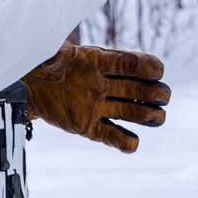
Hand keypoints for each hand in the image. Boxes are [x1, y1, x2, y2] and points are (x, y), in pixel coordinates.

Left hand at [22, 41, 168, 152]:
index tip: (157, 70)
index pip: (125, 62)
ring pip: (131, 112)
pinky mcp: (91, 127)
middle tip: (162, 95)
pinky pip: (112, 136)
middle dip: (153, 92)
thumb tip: (54, 53)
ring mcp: (100, 107)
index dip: (143, 65)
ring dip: (147, 115)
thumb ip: (53, 55)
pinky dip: (124, 142)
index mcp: (98, 62)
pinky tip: (132, 144)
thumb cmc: (46, 65)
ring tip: (158, 117)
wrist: (34, 87)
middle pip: (137, 89)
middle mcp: (105, 84)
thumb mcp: (47, 56)